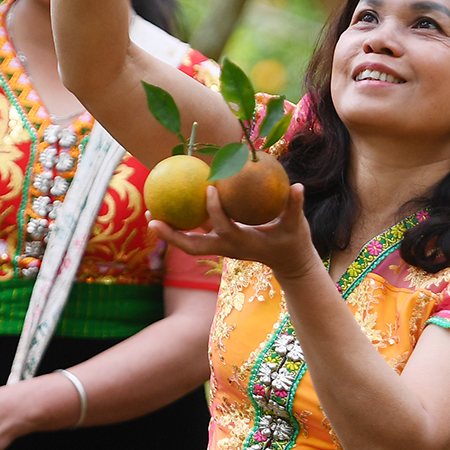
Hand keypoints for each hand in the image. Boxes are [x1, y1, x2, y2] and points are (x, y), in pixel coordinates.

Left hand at [149, 182, 325, 285]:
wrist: (289, 263)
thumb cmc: (293, 242)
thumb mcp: (296, 226)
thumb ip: (295, 207)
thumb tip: (298, 186)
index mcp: (241, 243)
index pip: (223, 227)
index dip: (215, 210)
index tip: (209, 188)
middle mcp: (225, 247)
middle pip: (191, 246)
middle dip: (171, 235)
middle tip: (152, 218)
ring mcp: (220, 247)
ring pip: (188, 243)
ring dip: (169, 231)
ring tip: (151, 213)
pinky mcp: (219, 243)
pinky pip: (196, 234)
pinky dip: (182, 224)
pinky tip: (172, 205)